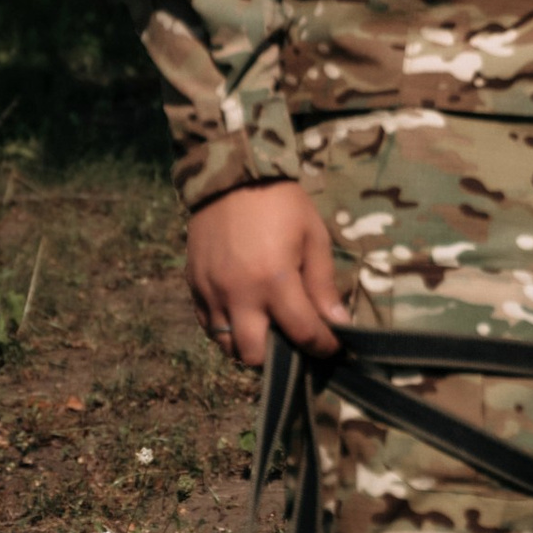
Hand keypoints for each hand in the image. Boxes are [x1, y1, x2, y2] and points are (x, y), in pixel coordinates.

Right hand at [187, 182, 352, 369]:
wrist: (232, 176)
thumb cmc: (281, 204)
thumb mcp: (313, 237)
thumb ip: (323, 284)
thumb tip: (338, 323)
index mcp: (274, 281)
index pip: (302, 333)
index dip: (323, 346)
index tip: (332, 345)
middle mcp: (239, 294)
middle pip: (255, 355)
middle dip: (278, 355)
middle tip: (292, 338)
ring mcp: (212, 292)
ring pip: (226, 345)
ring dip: (248, 344)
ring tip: (266, 327)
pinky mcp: (194, 285)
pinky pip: (207, 325)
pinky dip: (225, 328)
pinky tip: (242, 314)